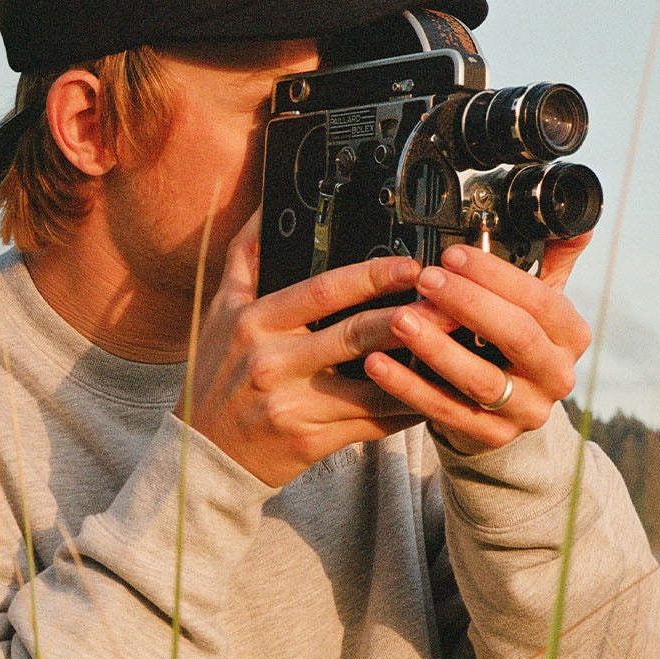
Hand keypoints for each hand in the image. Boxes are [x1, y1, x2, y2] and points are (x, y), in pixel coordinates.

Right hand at [178, 211, 423, 487]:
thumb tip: (266, 205)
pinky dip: (405, 410)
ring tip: (455, 350)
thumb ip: (246, 257)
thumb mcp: (221, 311)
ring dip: (418, 369)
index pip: (322, 291)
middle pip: (354, 335)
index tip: (410, 266)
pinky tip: (433, 396)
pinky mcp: (311, 441)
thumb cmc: (219, 376)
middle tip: (450, 306)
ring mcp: (294, 405)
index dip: (371, 276)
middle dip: (409, 319)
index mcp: (256, 322)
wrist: (204, 453)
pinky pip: (370, 423)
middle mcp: (274, 362)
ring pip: (372, 385)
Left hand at [362, 235, 593, 453]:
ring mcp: (526, 411)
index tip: (454, 254)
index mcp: (571, 336)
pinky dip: (409, 386)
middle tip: (426, 280)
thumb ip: (552, 259)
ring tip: (399, 319)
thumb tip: (577, 220)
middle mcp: (556, 375)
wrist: (506, 407)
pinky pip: (445, 411)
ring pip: (480, 379)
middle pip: (517, 337)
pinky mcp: (490, 436)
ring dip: (436, 346)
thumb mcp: (538, 302)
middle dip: (467, 304)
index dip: (496, 276)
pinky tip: (379, 363)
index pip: (541, 301)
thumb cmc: (514, 342)